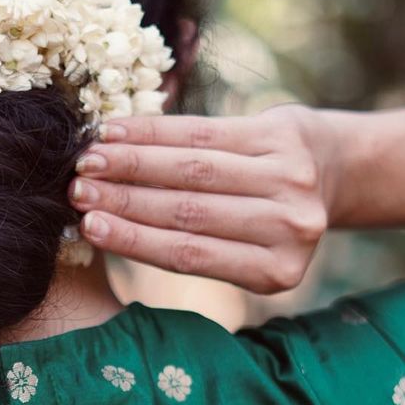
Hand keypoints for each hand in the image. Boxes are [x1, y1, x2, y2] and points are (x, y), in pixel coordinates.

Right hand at [67, 103, 340, 294]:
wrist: (330, 171)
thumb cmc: (264, 219)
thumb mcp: (242, 247)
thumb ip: (191, 244)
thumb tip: (101, 227)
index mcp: (276, 272)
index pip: (190, 254)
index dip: (135, 240)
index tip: (88, 226)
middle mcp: (291, 227)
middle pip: (189, 212)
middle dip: (125, 200)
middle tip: (74, 192)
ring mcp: (291, 179)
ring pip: (194, 169)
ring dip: (133, 164)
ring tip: (88, 162)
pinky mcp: (282, 135)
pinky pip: (205, 132)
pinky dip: (156, 132)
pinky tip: (117, 131)